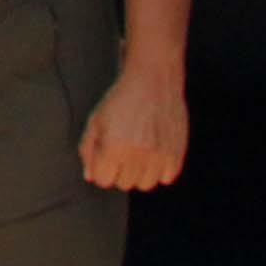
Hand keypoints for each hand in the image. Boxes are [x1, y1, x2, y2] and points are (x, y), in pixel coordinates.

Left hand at [80, 65, 187, 191]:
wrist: (153, 80)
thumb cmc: (120, 100)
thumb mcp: (96, 120)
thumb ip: (88, 150)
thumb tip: (90, 177)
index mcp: (113, 146)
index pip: (102, 180)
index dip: (101, 167)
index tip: (106, 154)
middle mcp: (138, 154)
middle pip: (124, 184)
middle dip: (119, 169)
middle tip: (123, 147)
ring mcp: (160, 156)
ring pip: (145, 185)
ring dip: (140, 172)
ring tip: (139, 150)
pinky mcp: (177, 153)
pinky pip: (166, 178)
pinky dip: (160, 169)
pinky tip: (155, 150)